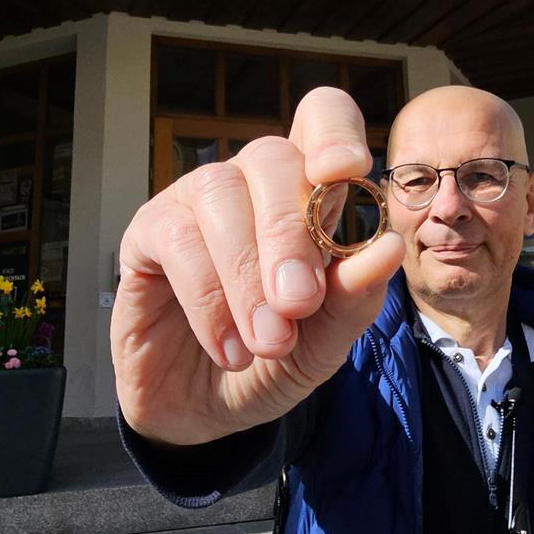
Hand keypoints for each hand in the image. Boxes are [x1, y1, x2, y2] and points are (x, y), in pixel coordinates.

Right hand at [111, 87, 405, 445]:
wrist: (206, 414)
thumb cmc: (272, 361)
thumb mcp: (324, 342)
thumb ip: (354, 297)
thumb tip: (387, 247)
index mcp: (306, 192)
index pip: (321, 118)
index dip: (333, 131)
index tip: (345, 172)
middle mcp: (249, 183)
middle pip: (271, 157)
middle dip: (290, 234)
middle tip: (298, 305)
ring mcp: (194, 202)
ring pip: (219, 193)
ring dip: (247, 273)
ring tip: (267, 342)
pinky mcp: (147, 233)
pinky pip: (176, 238)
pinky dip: (209, 298)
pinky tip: (230, 348)